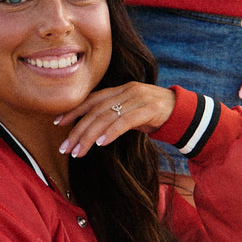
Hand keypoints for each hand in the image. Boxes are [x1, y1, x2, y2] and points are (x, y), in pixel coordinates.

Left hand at [54, 82, 175, 159]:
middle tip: (65, 148)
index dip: (74, 110)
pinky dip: (111, 133)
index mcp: (120, 89)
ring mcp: (137, 98)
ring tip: (79, 152)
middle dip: (77, 130)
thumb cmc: (155, 115)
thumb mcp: (132, 113)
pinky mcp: (148, 109)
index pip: (91, 99)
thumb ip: (114, 116)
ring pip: (106, 117)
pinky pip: (125, 121)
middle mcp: (126, 91)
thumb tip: (93, 130)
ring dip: (90, 136)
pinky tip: (101, 144)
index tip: (58, 123)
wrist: (184, 112)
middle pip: (95, 111)